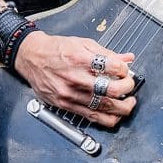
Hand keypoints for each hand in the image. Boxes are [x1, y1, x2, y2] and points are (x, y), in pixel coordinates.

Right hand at [13, 32, 137, 128]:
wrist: (31, 57)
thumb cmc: (55, 49)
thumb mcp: (82, 43)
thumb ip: (106, 53)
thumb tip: (126, 59)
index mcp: (80, 59)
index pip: (112, 68)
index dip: (125, 70)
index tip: (126, 71)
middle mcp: (75, 78)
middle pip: (110, 90)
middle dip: (127, 89)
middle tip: (130, 85)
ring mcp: (70, 94)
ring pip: (103, 107)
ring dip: (122, 107)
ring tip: (129, 102)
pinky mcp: (66, 105)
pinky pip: (91, 117)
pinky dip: (107, 118)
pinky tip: (115, 114)